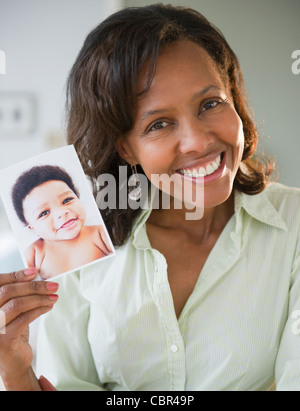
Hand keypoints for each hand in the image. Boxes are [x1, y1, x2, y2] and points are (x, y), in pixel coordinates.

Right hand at [0, 268, 58, 389]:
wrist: (13, 362)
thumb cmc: (13, 332)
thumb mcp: (13, 310)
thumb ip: (18, 293)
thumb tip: (33, 274)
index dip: (16, 275)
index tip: (34, 272)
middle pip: (8, 291)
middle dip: (33, 286)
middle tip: (52, 285)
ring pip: (17, 304)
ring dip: (39, 298)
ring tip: (53, 296)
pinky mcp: (4, 340)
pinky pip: (24, 318)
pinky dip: (39, 310)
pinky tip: (49, 307)